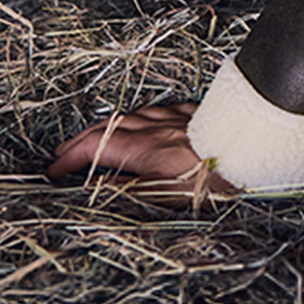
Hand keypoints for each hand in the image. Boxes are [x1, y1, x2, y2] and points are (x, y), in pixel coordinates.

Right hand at [47, 102, 234, 200]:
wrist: (249, 154)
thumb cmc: (208, 180)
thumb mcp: (158, 193)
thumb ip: (123, 188)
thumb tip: (91, 185)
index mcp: (142, 147)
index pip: (95, 147)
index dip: (70, 157)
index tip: (53, 170)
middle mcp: (156, 127)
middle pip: (111, 126)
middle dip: (84, 139)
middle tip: (66, 151)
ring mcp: (177, 119)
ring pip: (136, 115)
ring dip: (112, 125)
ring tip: (101, 134)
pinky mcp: (198, 116)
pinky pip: (165, 111)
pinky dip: (147, 117)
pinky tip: (151, 120)